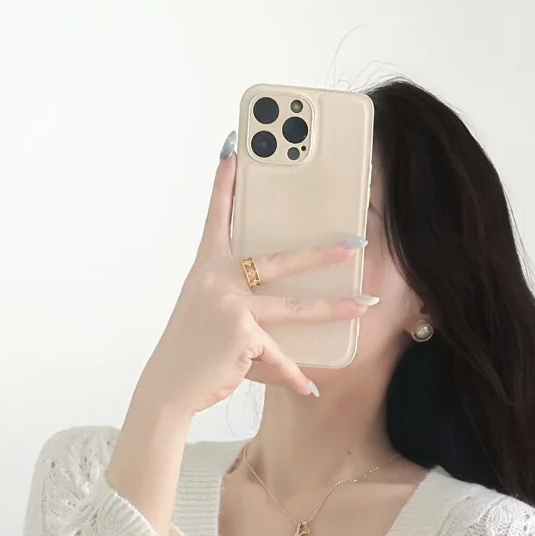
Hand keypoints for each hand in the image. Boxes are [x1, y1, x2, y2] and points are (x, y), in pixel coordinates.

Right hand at [128, 145, 374, 418]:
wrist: (169, 386)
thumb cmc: (189, 350)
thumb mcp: (204, 311)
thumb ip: (231, 295)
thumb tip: (266, 302)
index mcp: (207, 268)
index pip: (217, 217)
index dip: (225, 183)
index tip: (233, 148)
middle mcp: (218, 281)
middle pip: (279, 260)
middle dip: (321, 253)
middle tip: (355, 243)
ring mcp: (232, 306)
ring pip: (294, 308)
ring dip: (334, 307)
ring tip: (365, 305)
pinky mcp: (243, 336)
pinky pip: (279, 356)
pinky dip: (293, 376)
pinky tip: (310, 387)